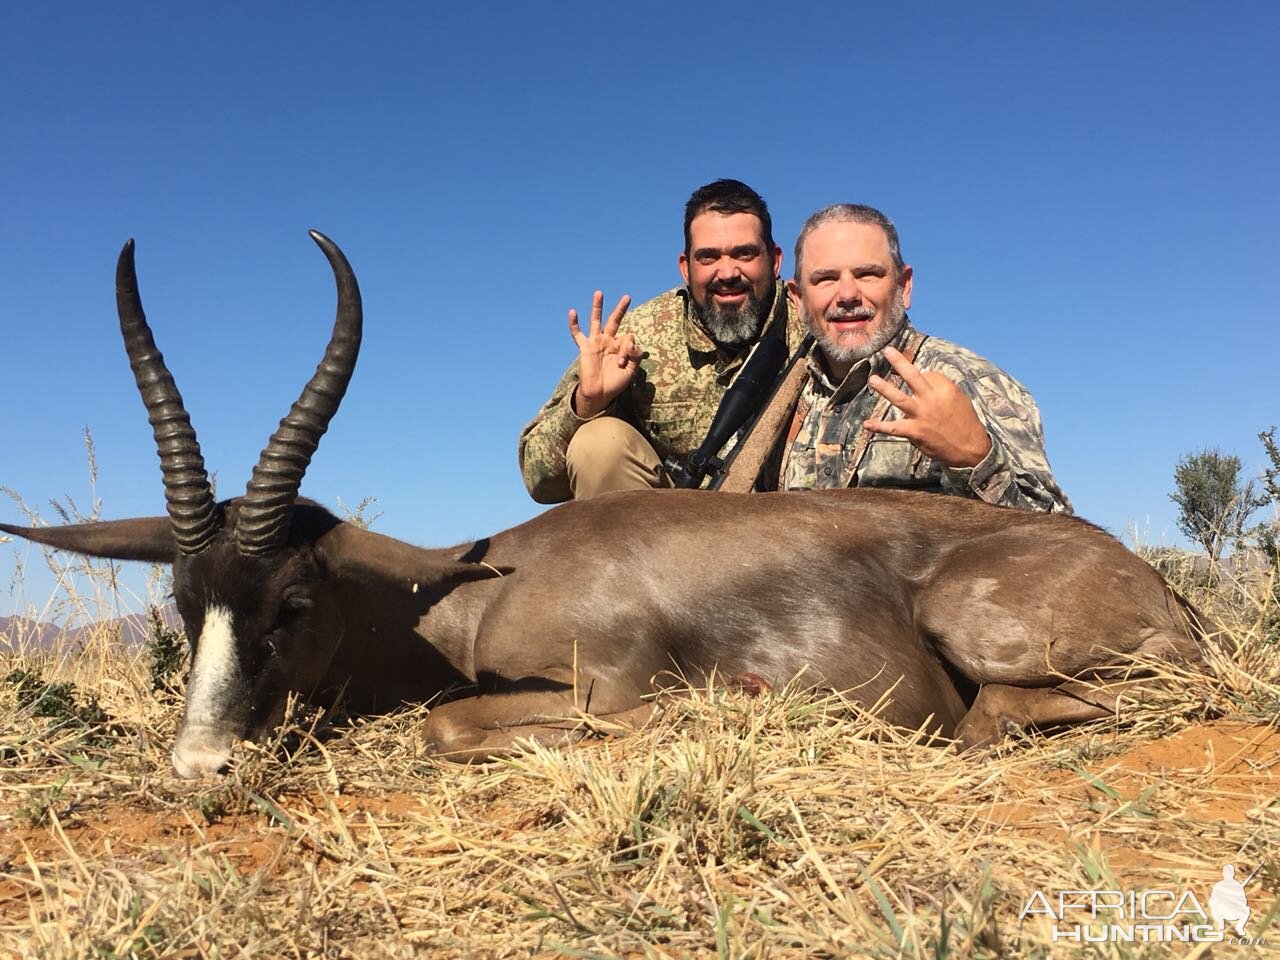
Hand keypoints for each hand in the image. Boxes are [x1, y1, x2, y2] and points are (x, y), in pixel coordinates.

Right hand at [569, 291, 641, 417]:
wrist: (600, 393)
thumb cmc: (616, 383)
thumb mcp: (631, 371)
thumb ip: (635, 356)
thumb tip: (632, 343)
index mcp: (621, 346)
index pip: (628, 337)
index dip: (627, 347)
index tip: (622, 361)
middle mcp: (609, 341)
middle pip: (615, 321)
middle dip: (621, 309)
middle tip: (627, 297)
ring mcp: (596, 343)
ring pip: (596, 321)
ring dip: (597, 307)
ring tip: (599, 293)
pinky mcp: (585, 348)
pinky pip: (577, 334)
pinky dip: (574, 324)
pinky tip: (572, 312)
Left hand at [863, 346, 991, 467]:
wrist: (971, 448)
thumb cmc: (965, 422)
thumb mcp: (959, 398)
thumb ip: (941, 388)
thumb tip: (925, 378)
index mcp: (945, 389)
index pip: (927, 375)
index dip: (922, 377)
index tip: (921, 382)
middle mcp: (932, 399)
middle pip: (913, 376)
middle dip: (899, 362)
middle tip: (887, 351)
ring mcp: (922, 415)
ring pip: (899, 398)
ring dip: (884, 388)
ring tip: (872, 379)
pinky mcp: (916, 431)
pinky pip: (894, 428)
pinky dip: (879, 427)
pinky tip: (867, 424)